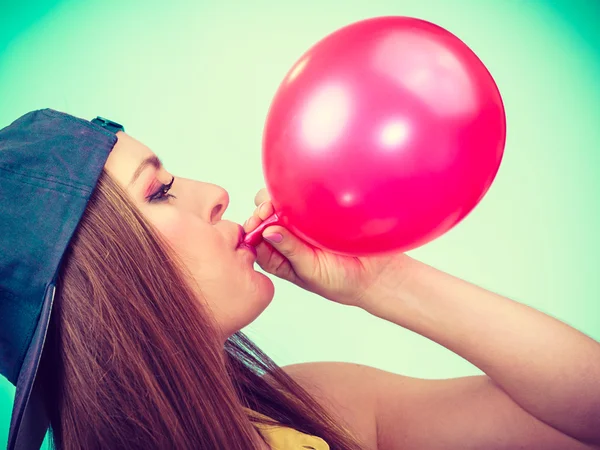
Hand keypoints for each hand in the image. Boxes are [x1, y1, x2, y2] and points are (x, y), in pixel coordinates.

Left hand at [243, 189, 413, 308]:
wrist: (375, 273)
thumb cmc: (341, 281)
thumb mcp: (311, 272)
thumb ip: (290, 252)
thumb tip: (267, 232)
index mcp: (278, 256)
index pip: (254, 238)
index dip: (252, 228)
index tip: (257, 222)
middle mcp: (286, 237)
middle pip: (264, 216)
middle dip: (263, 210)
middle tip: (269, 209)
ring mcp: (302, 222)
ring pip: (281, 203)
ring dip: (280, 199)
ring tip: (286, 200)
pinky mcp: (319, 210)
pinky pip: (305, 196)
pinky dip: (301, 193)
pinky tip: (305, 194)